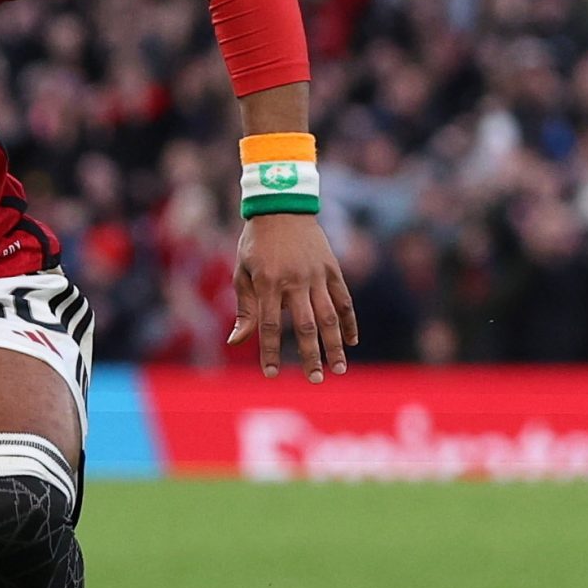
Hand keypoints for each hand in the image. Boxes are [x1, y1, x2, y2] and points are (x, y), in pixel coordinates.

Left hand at [227, 213, 359, 382]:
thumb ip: (245, 308)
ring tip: (338, 368)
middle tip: (315, 380)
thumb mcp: (242, 272)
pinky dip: (349, 321)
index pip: (269, 326)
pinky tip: (352, 341)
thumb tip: (236, 341)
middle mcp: (294, 281)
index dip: (269, 352)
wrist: (281, 207)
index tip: (271, 374)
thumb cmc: (255, 243)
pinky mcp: (332, 269)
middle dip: (310, 355)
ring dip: (335, 344)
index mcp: (268, 283)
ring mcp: (317, 275)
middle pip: (305, 326)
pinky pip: (344, 299)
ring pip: (329, 316)